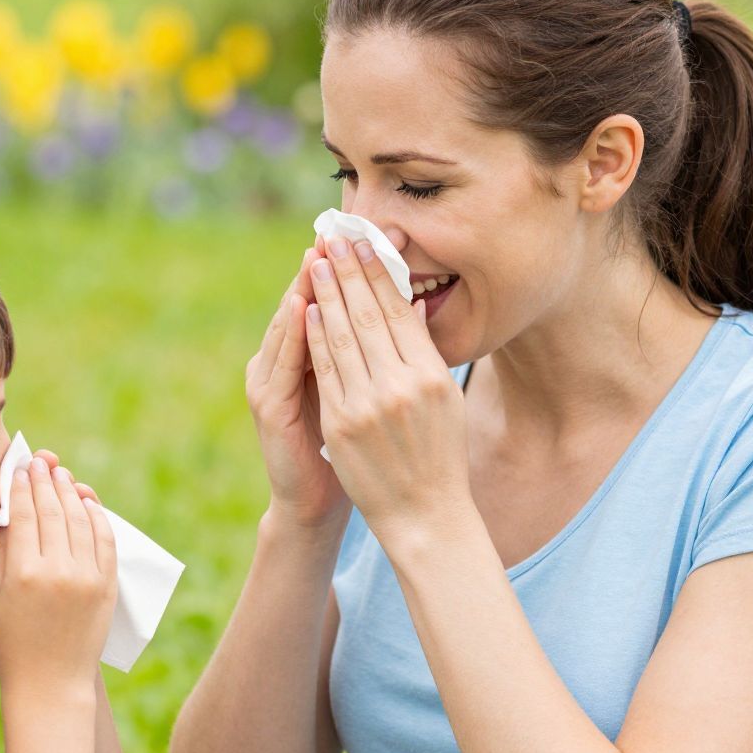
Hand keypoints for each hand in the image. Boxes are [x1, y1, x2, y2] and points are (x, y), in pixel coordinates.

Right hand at [0, 456, 117, 700]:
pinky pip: (104, 540)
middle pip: (53, 511)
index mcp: (22, 573)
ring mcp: (86, 577)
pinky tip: (87, 502)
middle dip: (45, 481)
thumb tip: (8, 512)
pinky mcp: (106, 585)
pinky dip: (97, 516)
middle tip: (40, 461)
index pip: (23, 514)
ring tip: (61, 475)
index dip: (20, 487)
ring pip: (80, 520)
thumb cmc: (12, 642)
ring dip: (70, 492)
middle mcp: (57, 571)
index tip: (19, 468)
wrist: (51, 683)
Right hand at [245, 239, 351, 532]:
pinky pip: (281, 363)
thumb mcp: (366, 393)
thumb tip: (415, 303)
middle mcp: (282, 361)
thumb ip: (375, 351)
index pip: (328, 301)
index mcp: (308, 356)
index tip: (368, 235)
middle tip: (341, 230)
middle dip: (326, 266)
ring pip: (288, 326)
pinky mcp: (266, 404)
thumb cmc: (351, 451)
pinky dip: (291, 334)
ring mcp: (269, 380)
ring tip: (319, 256)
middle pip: (305, 303)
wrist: (316, 502)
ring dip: (303, 289)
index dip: (348, 269)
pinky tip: (302, 307)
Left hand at [304, 236, 470, 536]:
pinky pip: (324, 369)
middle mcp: (401, 386)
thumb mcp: (446, 400)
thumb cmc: (439, 453)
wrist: (423, 514)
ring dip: (326, 294)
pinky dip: (313, 335)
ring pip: (341, 336)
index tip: (366, 243)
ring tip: (317, 262)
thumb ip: (427, 353)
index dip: (379, 274)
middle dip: (348, 272)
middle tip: (334, 238)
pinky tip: (306, 309)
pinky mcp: (340, 423)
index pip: (399, 312)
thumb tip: (410, 305)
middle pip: (368, 315)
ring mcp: (367, 405)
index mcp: (432, 376)